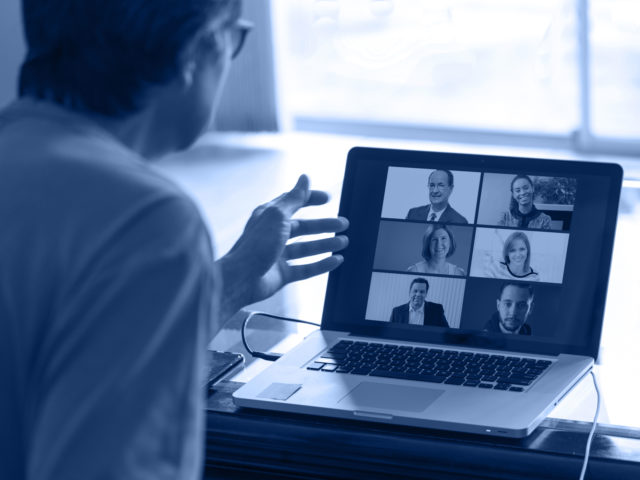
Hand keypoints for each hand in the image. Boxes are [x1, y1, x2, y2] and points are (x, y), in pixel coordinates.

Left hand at [217, 175, 348, 317]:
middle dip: (323, 225)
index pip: (293, 203)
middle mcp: (273, 234)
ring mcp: (277, 255)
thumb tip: (305, 177)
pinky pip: (306, 268)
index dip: (310, 199)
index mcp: (269, 216)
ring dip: (325, 243)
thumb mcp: (277, 215)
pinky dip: (321, 264)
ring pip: (306, 248)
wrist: (241, 278)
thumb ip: (294, 198)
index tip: (328, 198)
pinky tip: (336, 260)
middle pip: (303, 227)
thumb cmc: (256, 244)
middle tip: (343, 223)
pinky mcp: (282, 274)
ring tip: (344, 241)